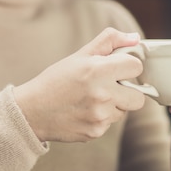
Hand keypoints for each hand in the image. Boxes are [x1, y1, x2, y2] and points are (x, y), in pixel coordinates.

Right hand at [13, 28, 145, 142]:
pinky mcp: (96, 132)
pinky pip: (110, 123)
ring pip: (124, 110)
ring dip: (114, 104)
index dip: (128, 66)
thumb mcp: (80, 55)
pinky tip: (84, 111)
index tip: (117, 68)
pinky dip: (102, 117)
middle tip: (108, 85)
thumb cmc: (56, 80)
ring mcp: (100, 116)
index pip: (136, 67)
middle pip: (138, 96)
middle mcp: (102, 95)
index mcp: (98, 70)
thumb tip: (135, 38)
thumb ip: (109, 41)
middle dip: (127, 90)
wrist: (31, 111)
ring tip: (91, 98)